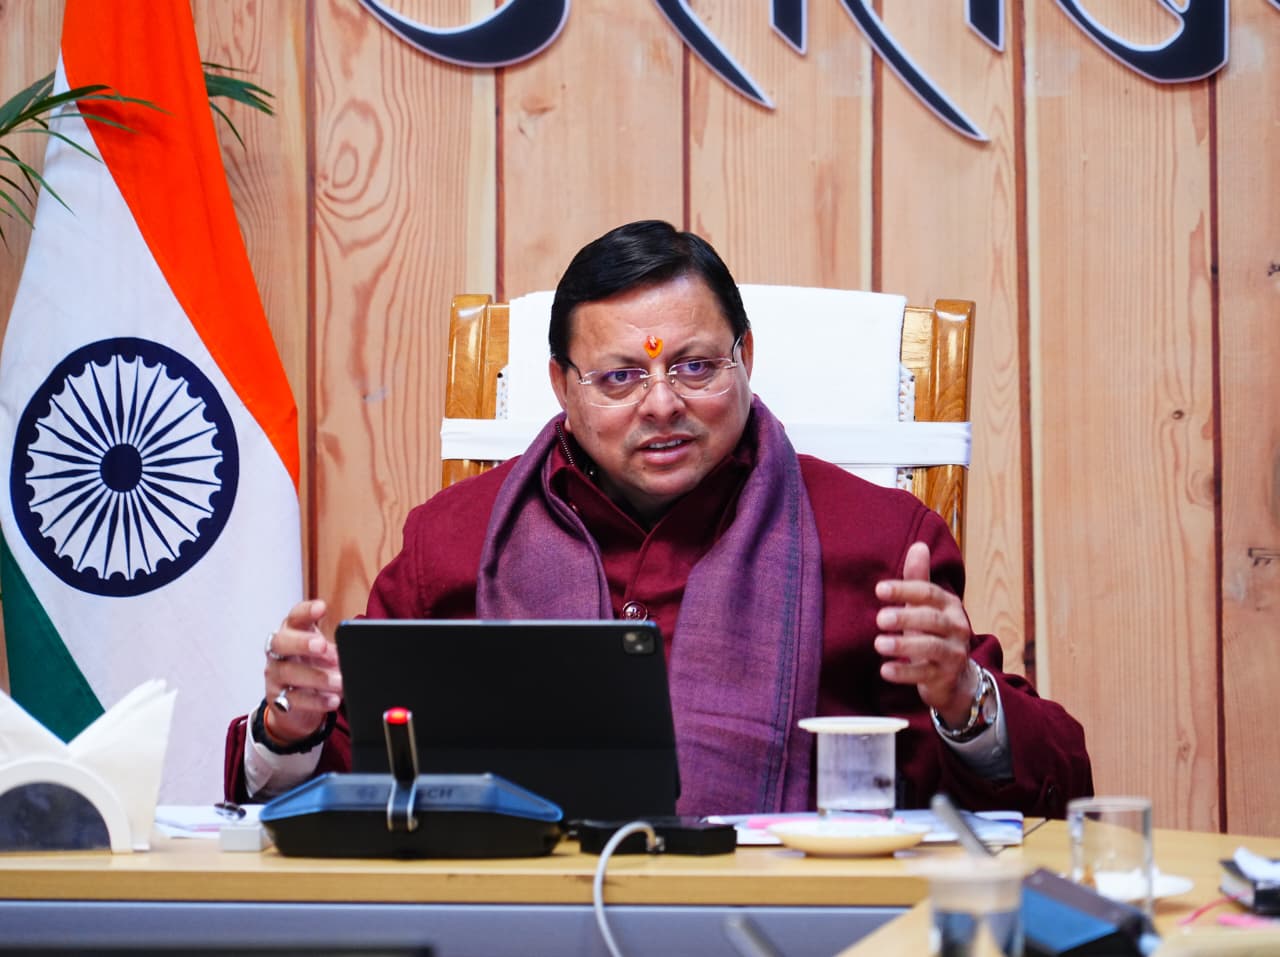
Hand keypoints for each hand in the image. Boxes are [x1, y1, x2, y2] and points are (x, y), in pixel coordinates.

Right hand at [263, 598, 340, 743]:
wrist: (296, 705)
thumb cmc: (313, 668)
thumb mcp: (325, 654)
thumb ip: (337, 648)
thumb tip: (359, 649)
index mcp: (292, 633)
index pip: (294, 617)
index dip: (306, 611)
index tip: (322, 607)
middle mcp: (279, 652)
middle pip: (282, 642)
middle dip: (302, 642)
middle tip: (322, 645)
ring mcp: (276, 676)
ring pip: (288, 672)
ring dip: (317, 676)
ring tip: (339, 681)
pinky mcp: (279, 700)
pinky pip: (295, 699)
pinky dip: (316, 700)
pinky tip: (332, 699)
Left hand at [873, 541, 976, 725]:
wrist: (954, 675)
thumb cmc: (933, 632)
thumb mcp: (925, 605)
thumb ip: (918, 578)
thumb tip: (918, 545)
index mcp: (949, 605)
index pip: (928, 593)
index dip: (905, 590)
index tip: (879, 589)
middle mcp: (956, 627)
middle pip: (931, 620)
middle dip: (905, 617)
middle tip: (879, 619)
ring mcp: (954, 653)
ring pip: (931, 647)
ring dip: (904, 645)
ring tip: (879, 644)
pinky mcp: (945, 676)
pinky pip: (926, 674)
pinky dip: (905, 672)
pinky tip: (885, 670)